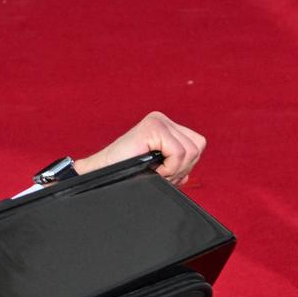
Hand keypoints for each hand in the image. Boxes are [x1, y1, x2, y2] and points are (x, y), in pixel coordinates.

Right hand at [75, 111, 205, 184]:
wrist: (100, 176)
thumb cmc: (125, 175)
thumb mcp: (156, 170)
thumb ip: (173, 168)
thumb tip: (188, 176)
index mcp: (166, 128)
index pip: (196, 145)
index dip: (185, 166)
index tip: (166, 174)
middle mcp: (163, 120)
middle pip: (197, 147)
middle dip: (182, 169)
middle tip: (160, 175)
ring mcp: (158, 121)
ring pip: (191, 151)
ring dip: (174, 170)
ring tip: (155, 172)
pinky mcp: (152, 127)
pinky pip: (179, 153)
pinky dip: (169, 168)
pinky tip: (153, 169)